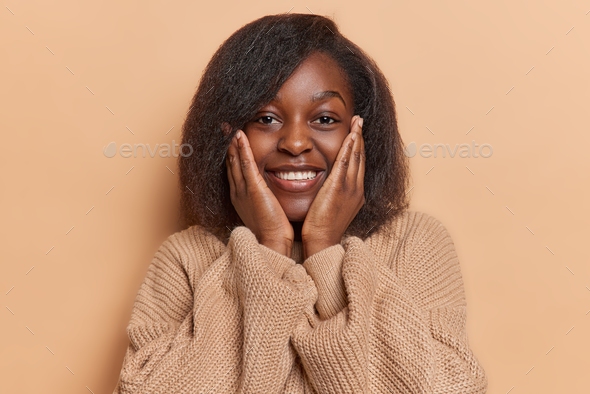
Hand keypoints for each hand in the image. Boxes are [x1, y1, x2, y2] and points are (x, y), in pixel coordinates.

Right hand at [226, 129, 293, 256]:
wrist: (272, 242)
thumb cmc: (271, 230)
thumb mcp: (263, 209)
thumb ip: (262, 198)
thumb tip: (266, 192)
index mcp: (240, 195)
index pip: (234, 169)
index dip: (231, 153)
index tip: (229, 138)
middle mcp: (238, 191)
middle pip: (230, 162)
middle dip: (227, 144)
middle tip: (223, 127)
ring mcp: (244, 190)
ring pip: (235, 161)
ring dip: (232, 142)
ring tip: (228, 126)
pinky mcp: (254, 190)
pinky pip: (246, 165)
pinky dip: (242, 149)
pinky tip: (239, 136)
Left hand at [301, 115, 365, 258]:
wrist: (321, 242)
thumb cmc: (322, 228)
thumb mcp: (331, 207)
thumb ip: (331, 194)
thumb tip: (327, 186)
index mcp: (355, 194)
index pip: (358, 165)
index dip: (358, 147)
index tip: (357, 133)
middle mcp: (356, 189)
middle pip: (360, 157)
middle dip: (360, 137)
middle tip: (359, 120)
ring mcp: (350, 188)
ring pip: (356, 157)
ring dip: (356, 137)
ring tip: (357, 122)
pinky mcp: (339, 188)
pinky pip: (346, 163)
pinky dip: (349, 148)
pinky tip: (350, 136)